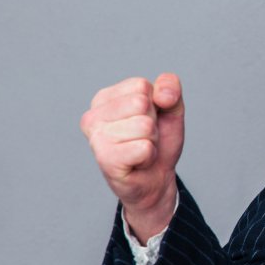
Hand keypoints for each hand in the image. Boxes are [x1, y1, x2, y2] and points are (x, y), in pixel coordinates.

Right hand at [80, 73, 184, 242]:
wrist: (156, 179)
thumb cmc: (158, 141)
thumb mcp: (171, 108)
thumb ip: (170, 88)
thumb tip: (162, 95)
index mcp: (104, 98)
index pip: (141, 85)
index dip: (156, 104)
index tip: (147, 120)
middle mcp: (93, 117)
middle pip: (142, 103)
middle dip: (154, 123)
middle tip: (144, 138)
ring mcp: (96, 139)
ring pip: (144, 126)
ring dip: (152, 141)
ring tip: (141, 149)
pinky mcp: (105, 159)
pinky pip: (144, 147)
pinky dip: (149, 156)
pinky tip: (138, 162)